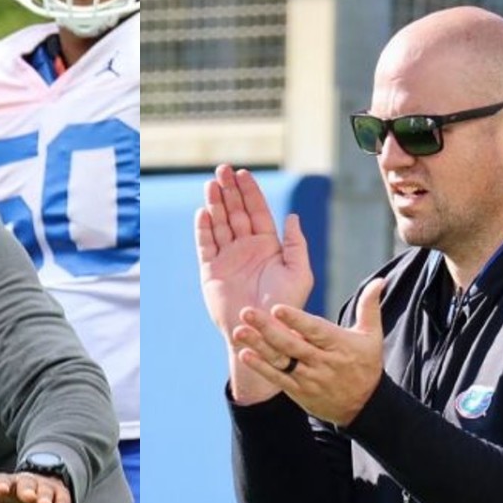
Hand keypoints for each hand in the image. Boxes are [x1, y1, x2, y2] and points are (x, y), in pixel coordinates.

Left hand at [0, 472, 70, 502]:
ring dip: (43, 496)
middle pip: (25, 482)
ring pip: (43, 489)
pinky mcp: (57, 496)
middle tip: (27, 497)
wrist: (33, 496)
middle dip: (26, 488)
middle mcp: (23, 484)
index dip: (1, 485)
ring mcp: (42, 488)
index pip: (1, 482)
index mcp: (3, 485)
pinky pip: (61, 498)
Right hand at [196, 164, 313, 401]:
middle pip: (236, 213)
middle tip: (222, 170)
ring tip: (211, 184)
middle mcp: (246, 249)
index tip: (243, 173)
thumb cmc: (286, 306)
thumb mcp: (299, 272)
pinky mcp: (211, 272)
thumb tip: (292, 217)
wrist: (263, 333)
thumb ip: (296, 244)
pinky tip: (203, 212)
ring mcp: (228, 259)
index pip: (257, 212)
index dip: (250, 192)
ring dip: (215, 204)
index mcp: (267, 246)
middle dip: (229, 191)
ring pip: (220, 225)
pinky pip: (206, 246)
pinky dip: (204, 229)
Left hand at [232, 279, 386, 424]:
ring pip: (281, 361)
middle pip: (292, 345)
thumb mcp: (372, 336)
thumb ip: (369, 306)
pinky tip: (244, 354)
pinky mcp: (299, 391)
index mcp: (339, 345)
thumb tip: (378, 280)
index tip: (277, 307)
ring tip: (239, 331)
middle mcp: (322, 362)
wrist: (364, 406)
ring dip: (258, 347)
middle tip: (247, 312)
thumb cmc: (366, 364)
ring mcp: (309, 378)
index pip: (315, 331)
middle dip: (268, 329)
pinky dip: (261, 368)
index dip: (296, 320)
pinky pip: (278, 379)